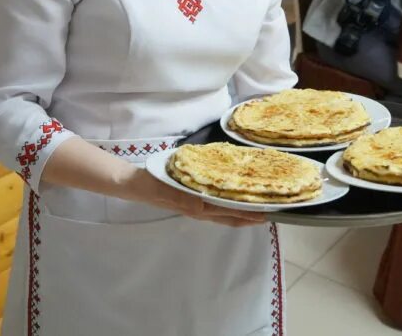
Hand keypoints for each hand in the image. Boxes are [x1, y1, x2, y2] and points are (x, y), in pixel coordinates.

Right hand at [129, 169, 264, 227]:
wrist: (132, 184)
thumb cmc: (148, 184)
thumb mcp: (162, 189)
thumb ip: (180, 197)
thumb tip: (200, 206)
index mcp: (193, 207)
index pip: (225, 212)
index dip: (245, 214)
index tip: (264, 213)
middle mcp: (197, 209)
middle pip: (228, 217)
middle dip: (248, 217)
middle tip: (269, 213)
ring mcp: (193, 205)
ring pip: (222, 212)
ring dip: (240, 212)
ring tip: (256, 206)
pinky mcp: (190, 198)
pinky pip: (214, 204)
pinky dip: (227, 203)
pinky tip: (231, 196)